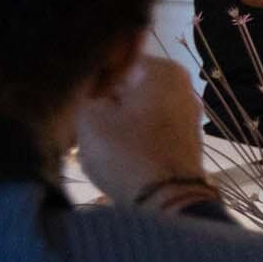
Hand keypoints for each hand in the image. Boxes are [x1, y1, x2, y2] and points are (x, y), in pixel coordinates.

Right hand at [74, 55, 207, 210]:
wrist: (166, 200)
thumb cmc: (126, 152)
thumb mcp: (90, 118)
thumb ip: (84, 92)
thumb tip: (87, 85)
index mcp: (163, 70)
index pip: (114, 61)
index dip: (90, 81)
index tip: (76, 103)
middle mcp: (181, 85)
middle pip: (126, 86)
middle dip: (102, 103)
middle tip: (82, 126)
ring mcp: (186, 113)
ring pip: (134, 109)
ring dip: (112, 123)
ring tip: (95, 144)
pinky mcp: (183, 139)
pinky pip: (147, 129)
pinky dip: (129, 138)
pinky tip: (114, 156)